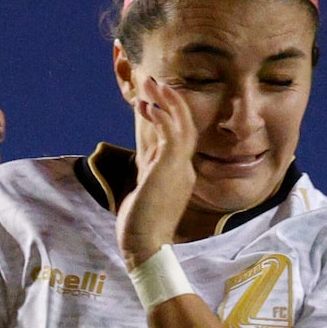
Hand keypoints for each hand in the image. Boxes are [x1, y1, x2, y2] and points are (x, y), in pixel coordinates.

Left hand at [117, 76, 197, 268]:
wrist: (145, 247)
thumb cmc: (142, 226)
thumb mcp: (146, 190)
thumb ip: (150, 171)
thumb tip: (146, 155)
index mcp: (181, 173)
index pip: (179, 135)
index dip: (166, 114)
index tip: (149, 101)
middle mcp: (185, 167)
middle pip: (184, 123)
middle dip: (169, 99)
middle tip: (153, 80)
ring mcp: (180, 167)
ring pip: (181, 123)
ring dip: (165, 100)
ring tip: (150, 82)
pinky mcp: (170, 169)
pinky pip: (171, 133)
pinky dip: (160, 116)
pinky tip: (146, 105)